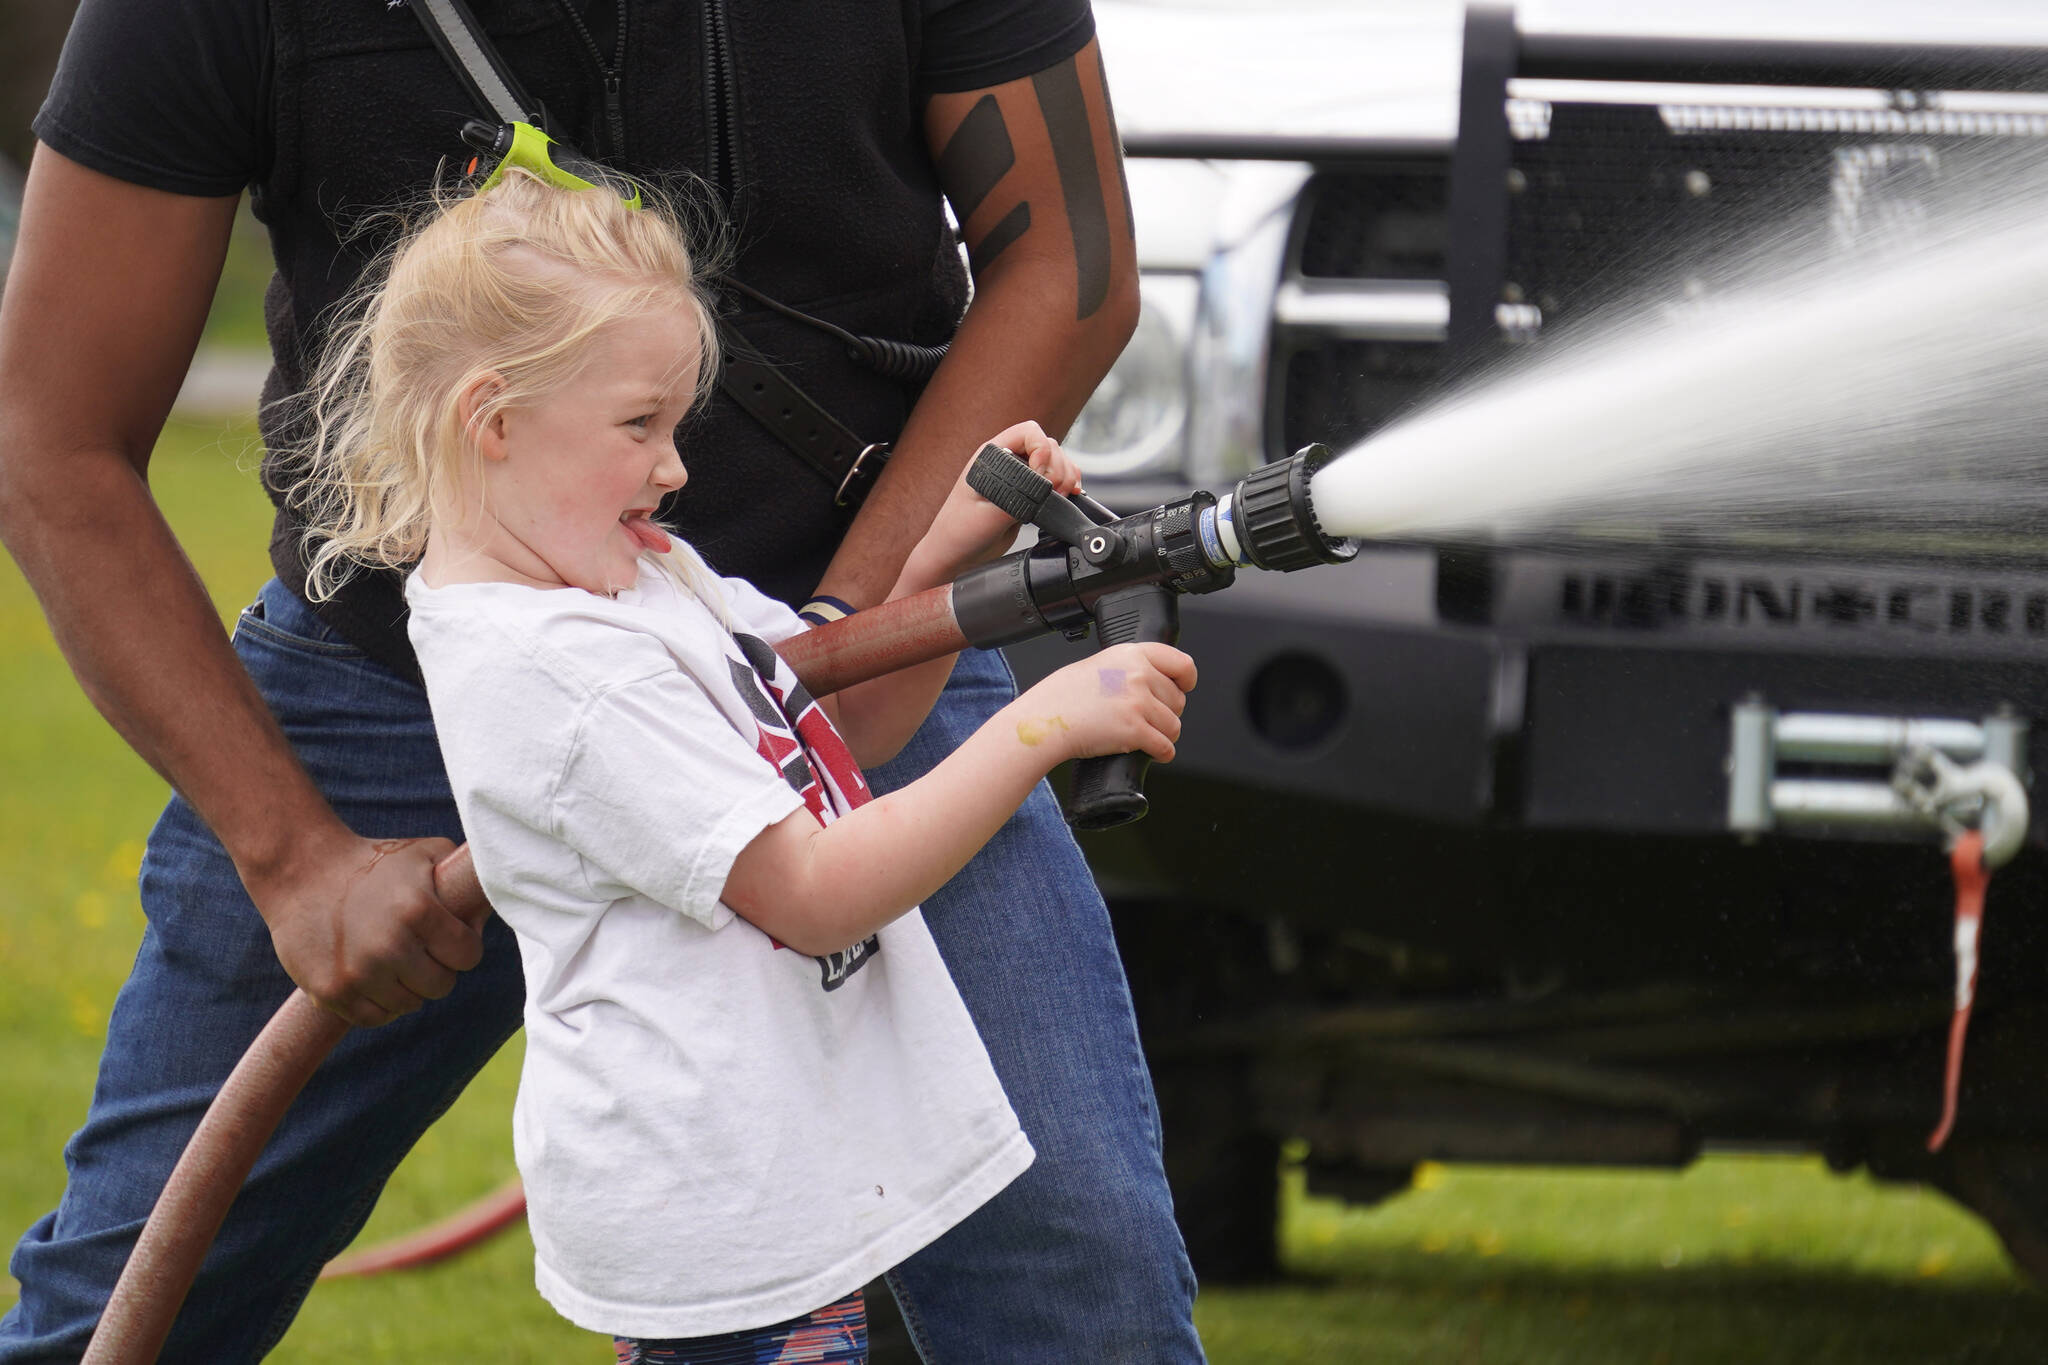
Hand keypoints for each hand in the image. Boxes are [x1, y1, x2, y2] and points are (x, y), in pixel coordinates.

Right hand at [246, 829, 485, 1026]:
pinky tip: (373, 976)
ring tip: (392, 957)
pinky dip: (380, 1003)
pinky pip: (375, 1018)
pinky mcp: (331, 992)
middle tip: (418, 948)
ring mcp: (358, 973)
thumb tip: (493, 906)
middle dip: (437, 968)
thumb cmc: (375, 862)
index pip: (468, 956)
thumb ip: (464, 878)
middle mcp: (390, 946)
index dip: (463, 947)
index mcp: (419, 911)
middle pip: (441, 986)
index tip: (449, 936)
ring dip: (407, 986)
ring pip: (409, 1005)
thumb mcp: (427, 853)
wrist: (302, 871)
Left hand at [918, 421, 1084, 578]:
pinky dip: (1068, 485)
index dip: (1042, 450)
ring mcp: (1020, 477)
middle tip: (1053, 493)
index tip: (1041, 475)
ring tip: (1059, 497)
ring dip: (1066, 477)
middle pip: (1048, 445)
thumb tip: (1043, 492)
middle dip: (1058, 468)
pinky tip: (1067, 496)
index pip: (1028, 432)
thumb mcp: (987, 514)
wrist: (957, 554)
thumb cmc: (959, 531)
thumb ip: (1016, 499)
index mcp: (992, 455)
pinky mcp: (1030, 494)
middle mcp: (1008, 461)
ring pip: (1057, 461)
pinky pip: (1057, 480)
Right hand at [1006, 642, 1196, 765]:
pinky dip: (1162, 753)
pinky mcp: (1134, 730)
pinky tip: (1155, 752)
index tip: (1183, 688)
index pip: (1181, 663)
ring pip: (1174, 726)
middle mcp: (1139, 675)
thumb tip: (1156, 681)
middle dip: (1167, 713)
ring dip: (1165, 735)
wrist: (1045, 719)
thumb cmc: (1064, 695)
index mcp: (1132, 654)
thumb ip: (1131, 668)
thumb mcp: (1101, 664)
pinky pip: (1165, 746)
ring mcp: (1138, 702)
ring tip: (1148, 736)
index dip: (1186, 680)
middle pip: (1178, 700)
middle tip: (1148, 718)